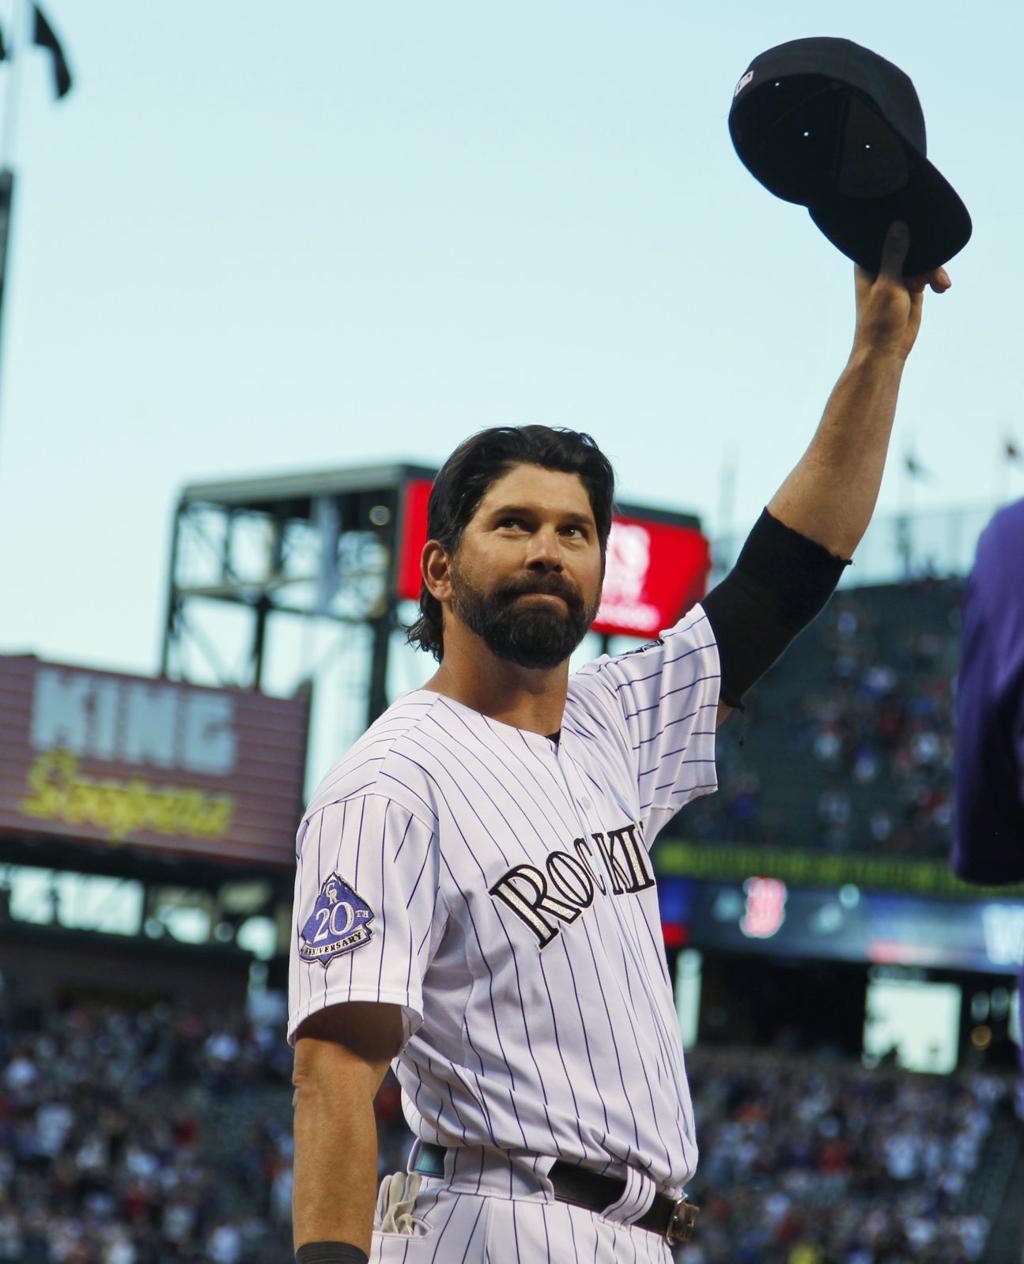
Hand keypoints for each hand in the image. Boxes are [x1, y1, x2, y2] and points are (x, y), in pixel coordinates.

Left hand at [852, 221, 951, 362]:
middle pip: (907, 244)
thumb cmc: (879, 320)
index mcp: (867, 263)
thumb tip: (899, 225)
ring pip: (921, 258)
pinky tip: (942, 287)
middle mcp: (882, 266)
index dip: (898, 226)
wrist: (887, 349)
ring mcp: (898, 275)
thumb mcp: (888, 284)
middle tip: (932, 265)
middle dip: (924, 250)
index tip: (916, 220)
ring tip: (940, 284)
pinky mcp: (912, 285)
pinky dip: (936, 278)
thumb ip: (894, 255)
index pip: (882, 235)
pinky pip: (928, 272)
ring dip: (933, 268)